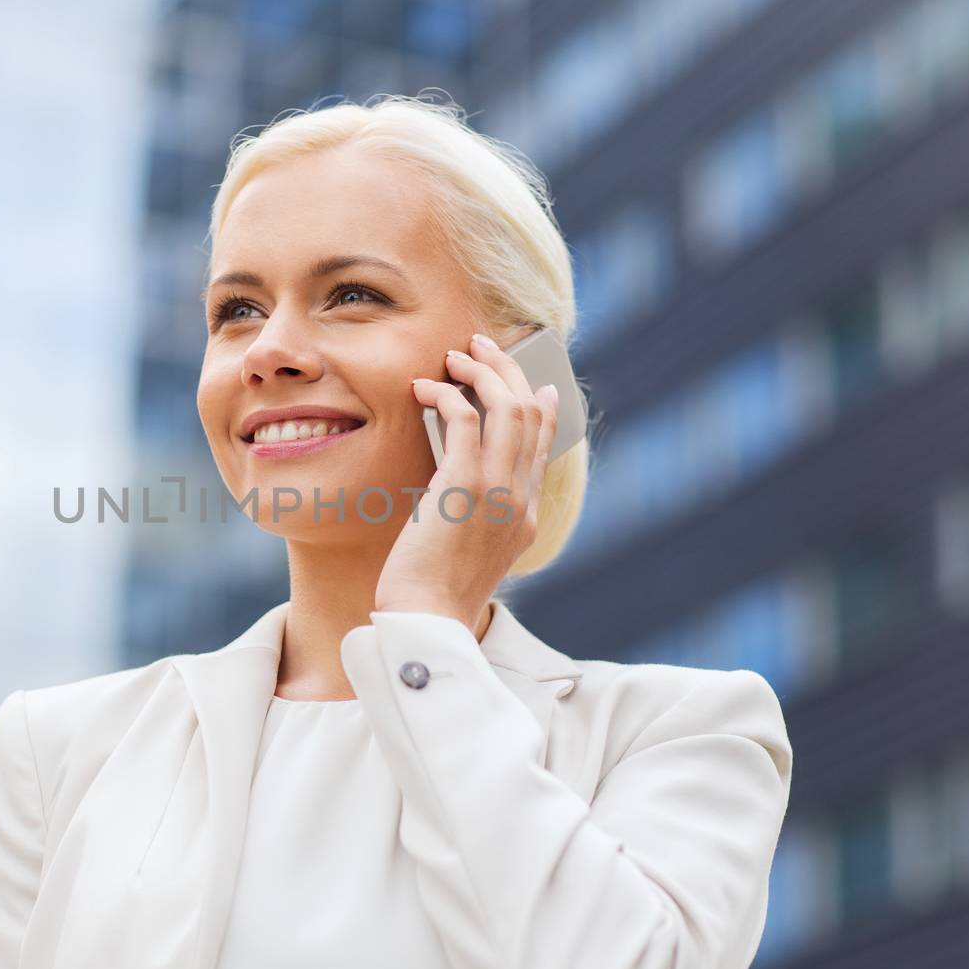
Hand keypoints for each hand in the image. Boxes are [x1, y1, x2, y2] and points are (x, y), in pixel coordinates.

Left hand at [374, 331, 561, 625]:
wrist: (427, 622)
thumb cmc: (432, 592)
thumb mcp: (466, 548)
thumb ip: (474, 510)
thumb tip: (454, 472)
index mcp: (526, 515)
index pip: (543, 443)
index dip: (539, 402)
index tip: (526, 378)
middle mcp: (521, 499)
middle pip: (530, 412)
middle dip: (507, 369)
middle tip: (480, 345)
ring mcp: (498, 491)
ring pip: (507, 406)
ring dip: (481, 370)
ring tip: (455, 355)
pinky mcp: (465, 486)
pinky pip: (466, 417)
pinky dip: (448, 394)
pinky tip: (425, 389)